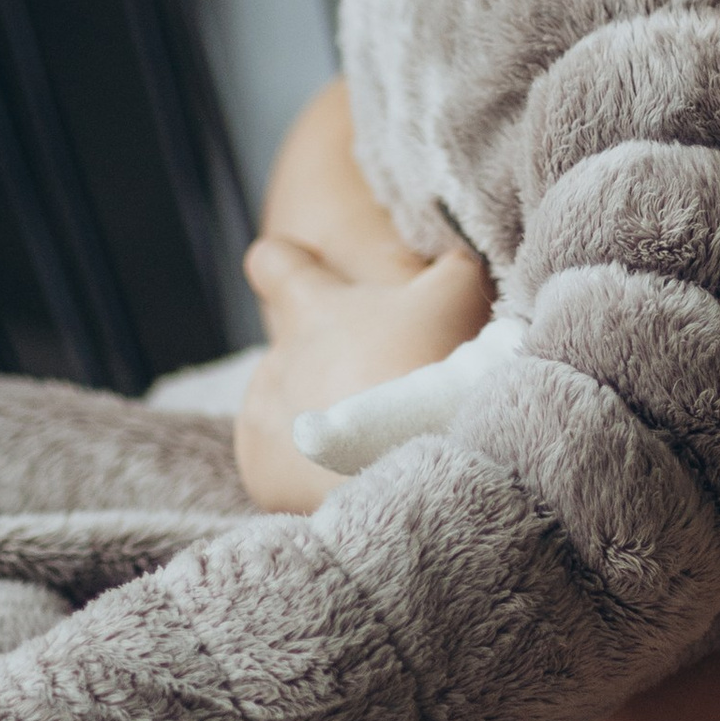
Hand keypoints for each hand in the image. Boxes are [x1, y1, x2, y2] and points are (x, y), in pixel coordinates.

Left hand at [234, 82, 493, 509]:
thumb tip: (459, 248)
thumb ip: (454, 264)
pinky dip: (304, 469)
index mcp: (313, 307)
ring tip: (370, 435)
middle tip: (383, 383)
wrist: (409, 459)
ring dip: (317, 414)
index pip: (274, 263)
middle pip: (295, 351)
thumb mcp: (456, 296)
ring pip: (283, 407)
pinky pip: (277, 464)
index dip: (283, 263)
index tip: (290, 268)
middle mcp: (277, 357)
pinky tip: (346, 473)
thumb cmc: (430, 368)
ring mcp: (263, 415)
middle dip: (330, 363)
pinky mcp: (260, 471)